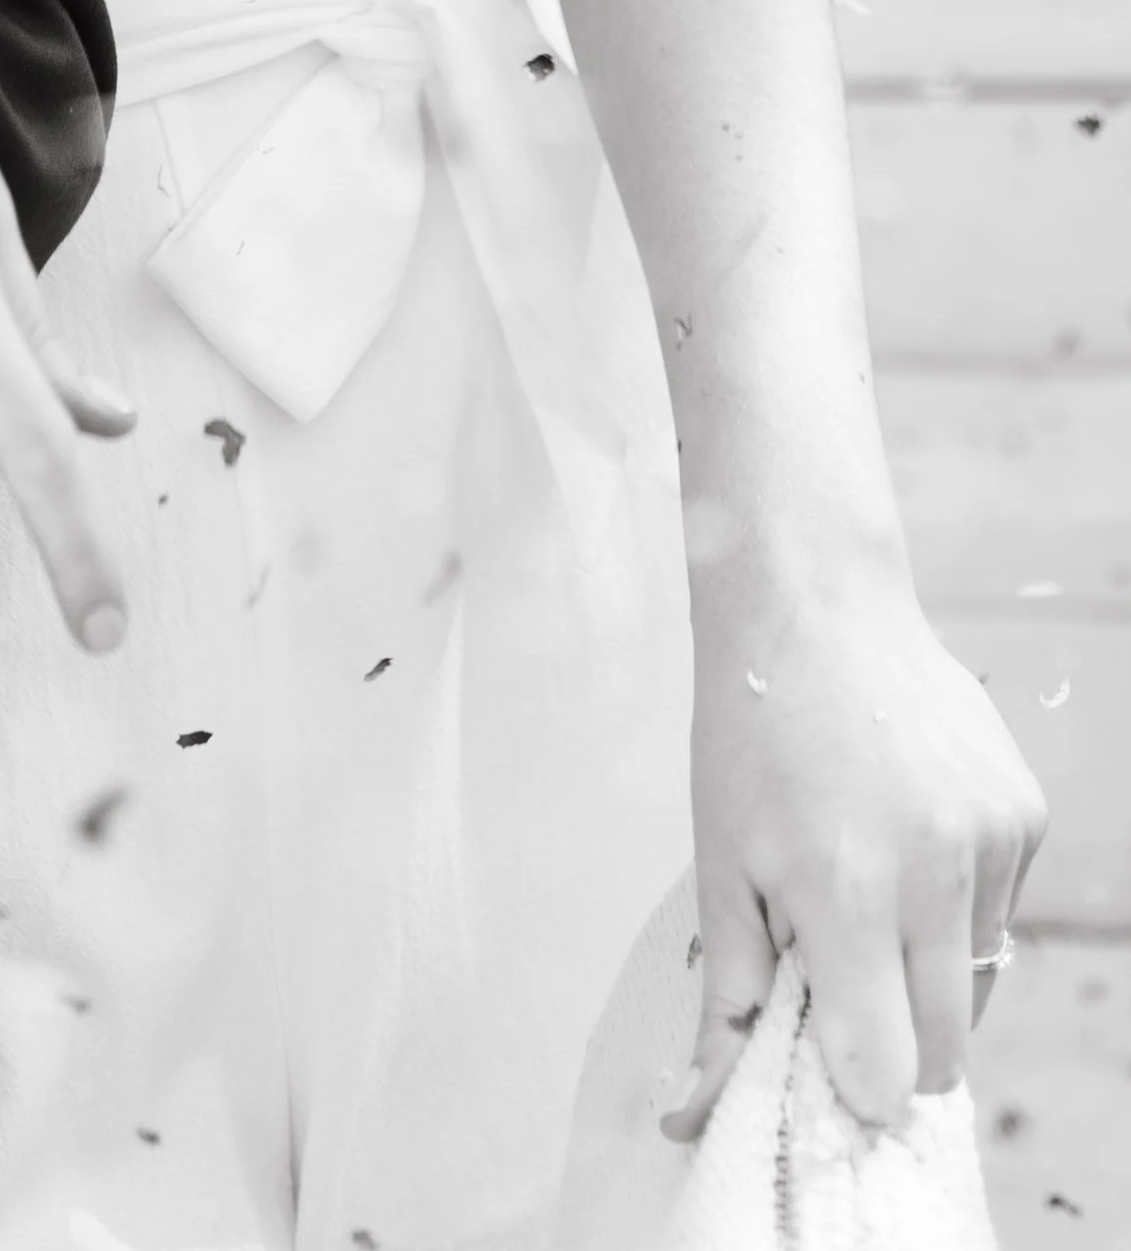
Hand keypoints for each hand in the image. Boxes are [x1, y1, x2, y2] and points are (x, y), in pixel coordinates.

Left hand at [669, 556, 1045, 1135]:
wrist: (818, 605)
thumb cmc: (752, 732)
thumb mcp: (717, 864)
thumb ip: (725, 1001)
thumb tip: (695, 1114)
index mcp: (847, 892)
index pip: (882, 1073)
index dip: (848, 1083)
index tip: (815, 1051)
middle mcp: (935, 874)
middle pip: (941, 1053)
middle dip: (890, 1048)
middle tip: (837, 986)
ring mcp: (992, 843)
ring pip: (975, 987)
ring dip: (923, 978)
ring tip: (865, 891)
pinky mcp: (1024, 815)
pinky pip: (999, 917)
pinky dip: (955, 914)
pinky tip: (905, 843)